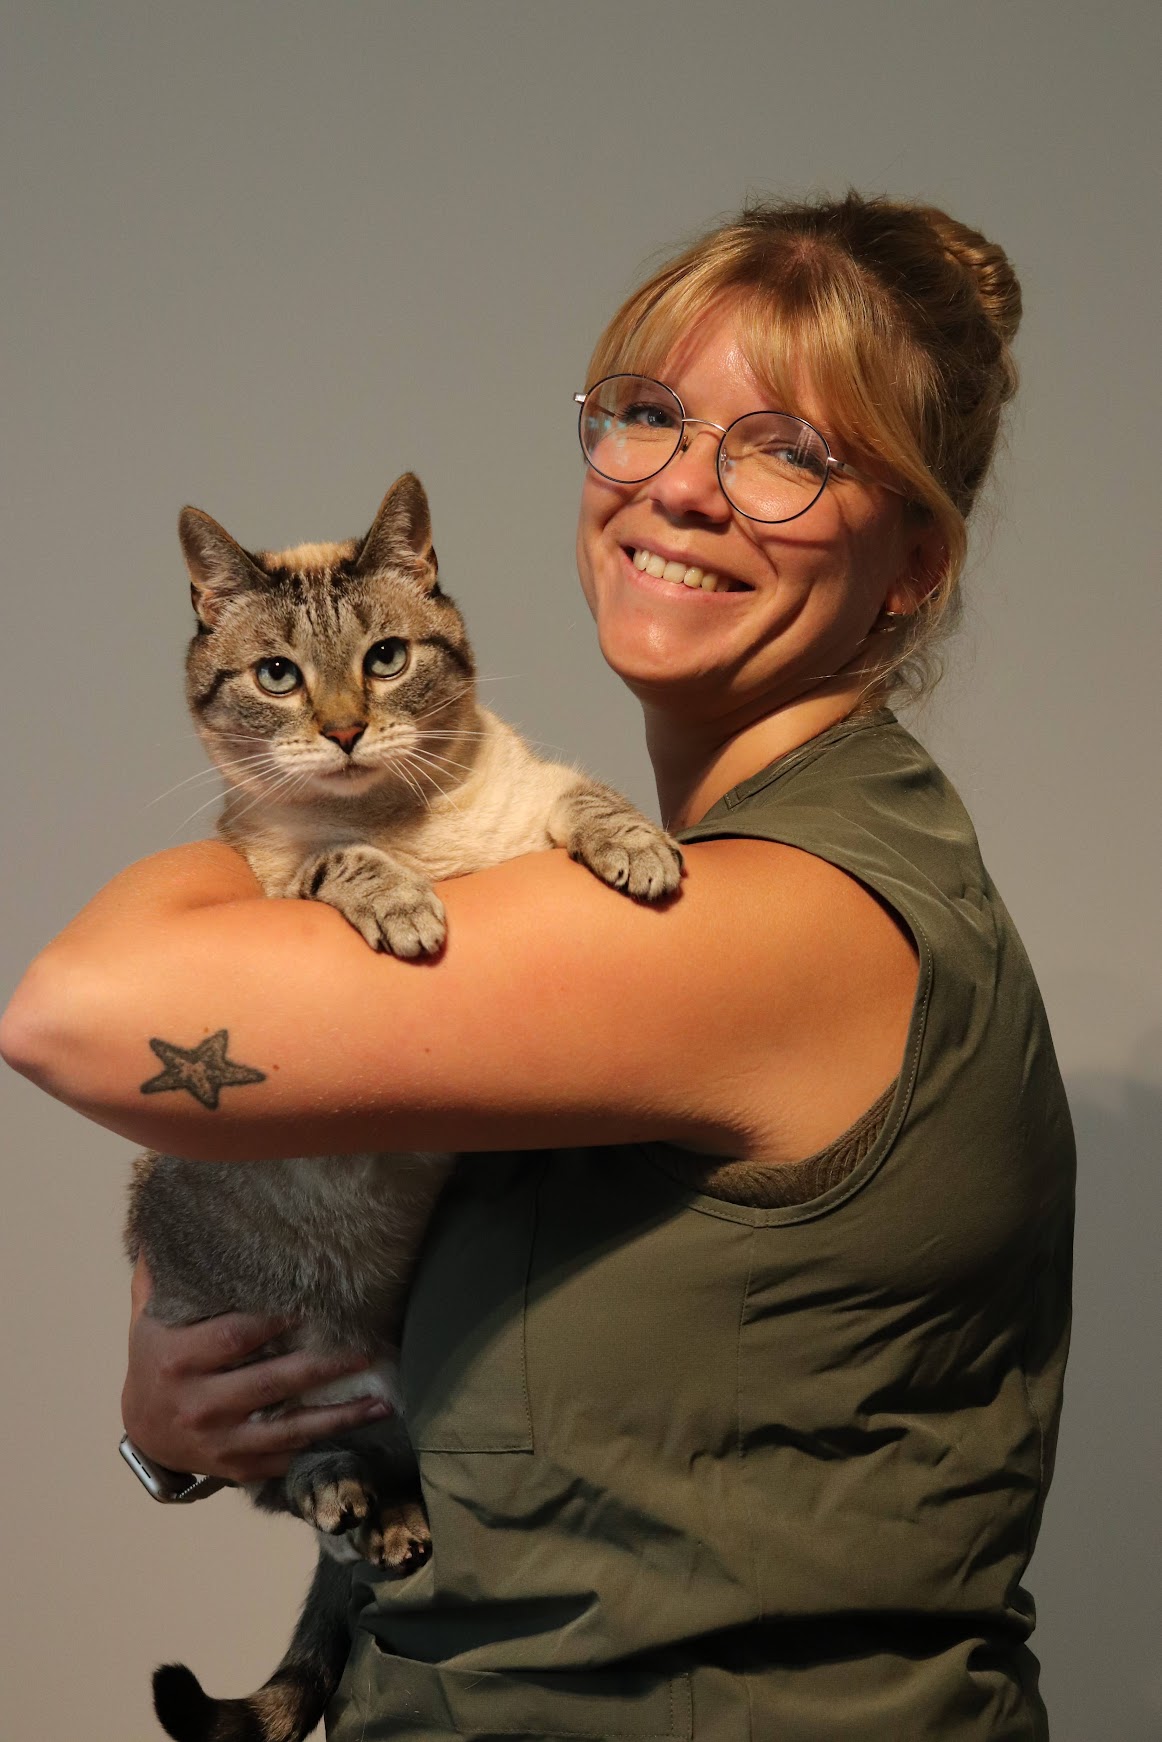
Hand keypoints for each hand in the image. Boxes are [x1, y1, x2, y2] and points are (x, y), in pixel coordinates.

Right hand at [122, 1257, 391, 1484]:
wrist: (142, 1430)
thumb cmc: (158, 1360)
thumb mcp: (150, 1316)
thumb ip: (162, 1274)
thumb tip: (164, 1225)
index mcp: (177, 1358)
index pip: (236, 1335)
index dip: (278, 1319)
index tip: (318, 1299)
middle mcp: (197, 1403)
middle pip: (269, 1382)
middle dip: (321, 1365)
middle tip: (366, 1347)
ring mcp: (218, 1440)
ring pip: (287, 1429)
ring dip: (338, 1416)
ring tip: (380, 1401)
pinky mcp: (236, 1467)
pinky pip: (285, 1458)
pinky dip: (323, 1446)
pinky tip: (359, 1432)